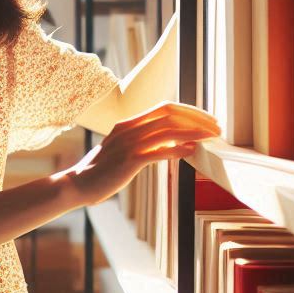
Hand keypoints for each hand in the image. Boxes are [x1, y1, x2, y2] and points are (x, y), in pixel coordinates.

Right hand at [65, 101, 221, 207]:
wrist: (77, 184)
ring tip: (211, 138)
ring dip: (194, 132)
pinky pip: (158, 150)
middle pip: (170, 113)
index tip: (206, 119)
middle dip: (197, 118)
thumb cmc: (101, 171)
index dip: (188, 111)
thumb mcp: (120, 150)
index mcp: (128, 123)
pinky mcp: (129, 160)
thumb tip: (165, 144)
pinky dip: (178, 149)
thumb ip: (140, 143)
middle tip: (216, 127)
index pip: (164, 107)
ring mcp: (129, 143)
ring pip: (168, 130)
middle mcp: (129, 128)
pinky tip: (191, 151)